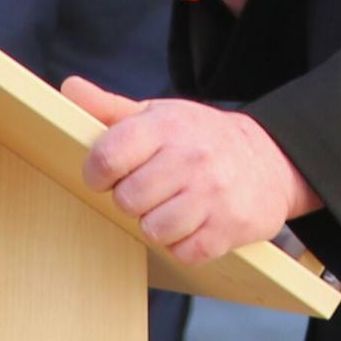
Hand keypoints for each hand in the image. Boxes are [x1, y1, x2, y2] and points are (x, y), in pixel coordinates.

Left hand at [69, 79, 319, 265]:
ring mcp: (213, 194)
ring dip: (157, 225)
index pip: (110, 156)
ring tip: (171, 209)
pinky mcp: (230, 227)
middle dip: (132, 201)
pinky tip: (193, 225)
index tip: (106, 177)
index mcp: (167, 126)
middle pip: (128, 199)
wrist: (270, 160)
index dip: (98, 173)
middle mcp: (192, 157)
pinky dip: (184, 245)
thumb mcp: (160, 116)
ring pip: (154, 229)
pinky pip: (184, 252)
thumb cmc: (201, 139)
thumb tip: (69, 88)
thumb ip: (110, 108)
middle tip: (148, 192)